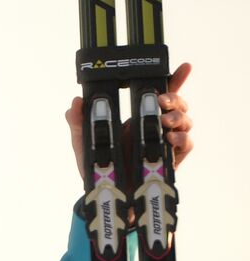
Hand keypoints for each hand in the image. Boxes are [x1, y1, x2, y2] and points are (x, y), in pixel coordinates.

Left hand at [66, 62, 193, 178]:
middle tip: (160, 100)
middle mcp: (156, 125)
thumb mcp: (84, 142)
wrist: (108, 193)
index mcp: (140, 116)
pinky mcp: (173, 158)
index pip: (161, 93)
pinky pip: (186, 144)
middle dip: (173, 98)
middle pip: (177, 104)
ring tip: (164, 121)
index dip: (175, 79)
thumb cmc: (99, 165)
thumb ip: (79, 122)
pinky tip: (170, 139)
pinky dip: (181, 139)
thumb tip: (75, 103)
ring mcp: (167, 141)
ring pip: (184, 121)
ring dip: (177, 117)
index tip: (184, 67)